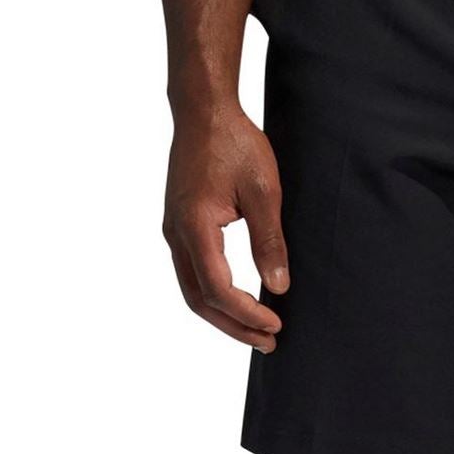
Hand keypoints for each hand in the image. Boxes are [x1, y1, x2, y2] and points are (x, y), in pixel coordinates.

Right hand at [162, 107, 288, 351]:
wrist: (203, 111)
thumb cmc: (234, 142)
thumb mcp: (264, 191)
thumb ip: (270, 240)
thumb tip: (279, 285)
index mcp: (195, 227)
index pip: (218, 289)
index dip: (247, 312)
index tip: (276, 322)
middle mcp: (176, 234)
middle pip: (199, 300)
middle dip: (234, 326)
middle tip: (268, 342)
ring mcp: (174, 231)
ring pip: (192, 290)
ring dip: (223, 315)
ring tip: (256, 330)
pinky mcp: (179, 226)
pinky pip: (191, 272)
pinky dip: (214, 295)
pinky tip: (239, 301)